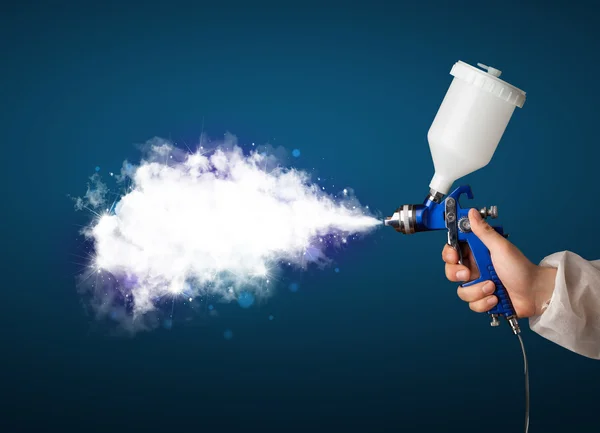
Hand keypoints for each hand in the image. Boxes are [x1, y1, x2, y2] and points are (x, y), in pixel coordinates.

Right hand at [442, 208, 556, 317]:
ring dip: (478, 290)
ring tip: (493, 287)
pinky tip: (496, 298)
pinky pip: (473, 304)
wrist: (535, 293)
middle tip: (468, 274)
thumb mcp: (500, 248)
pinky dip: (484, 302)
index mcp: (477, 253)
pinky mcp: (483, 299)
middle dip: (457, 274)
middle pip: (451, 272)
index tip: (454, 257)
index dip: (449, 254)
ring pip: (462, 291)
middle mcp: (475, 269)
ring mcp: (478, 285)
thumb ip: (483, 231)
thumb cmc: (520, 268)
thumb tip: (471, 213)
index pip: (453, 251)